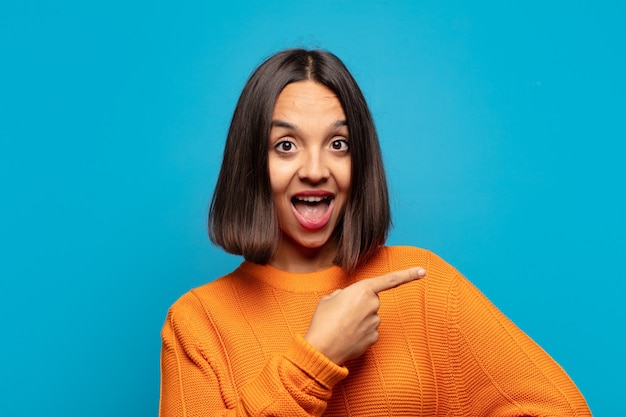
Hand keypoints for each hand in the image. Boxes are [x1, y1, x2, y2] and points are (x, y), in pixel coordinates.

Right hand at [304, 267, 425, 363]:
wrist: (322, 348)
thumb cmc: (323, 321)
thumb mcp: (329, 298)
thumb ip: (344, 294)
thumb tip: (348, 299)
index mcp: (362, 290)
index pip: (390, 280)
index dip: (408, 274)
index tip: (422, 271)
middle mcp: (373, 305)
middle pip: (372, 301)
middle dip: (359, 305)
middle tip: (341, 313)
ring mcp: (375, 323)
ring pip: (370, 316)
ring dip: (358, 319)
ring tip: (341, 326)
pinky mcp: (374, 338)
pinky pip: (369, 330)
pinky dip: (360, 332)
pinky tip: (347, 336)